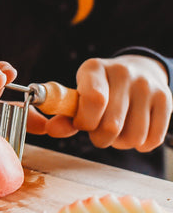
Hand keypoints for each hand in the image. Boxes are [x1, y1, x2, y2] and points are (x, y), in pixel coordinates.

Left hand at [45, 55, 172, 151]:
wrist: (137, 70)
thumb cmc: (100, 89)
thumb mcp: (79, 95)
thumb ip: (65, 116)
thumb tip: (52, 130)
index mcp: (94, 68)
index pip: (94, 100)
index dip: (85, 122)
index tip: (82, 124)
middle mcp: (123, 73)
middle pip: (112, 125)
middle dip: (100, 137)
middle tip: (98, 131)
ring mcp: (147, 86)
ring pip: (133, 136)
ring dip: (120, 143)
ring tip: (115, 131)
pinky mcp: (166, 99)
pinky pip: (152, 139)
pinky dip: (140, 144)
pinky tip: (132, 131)